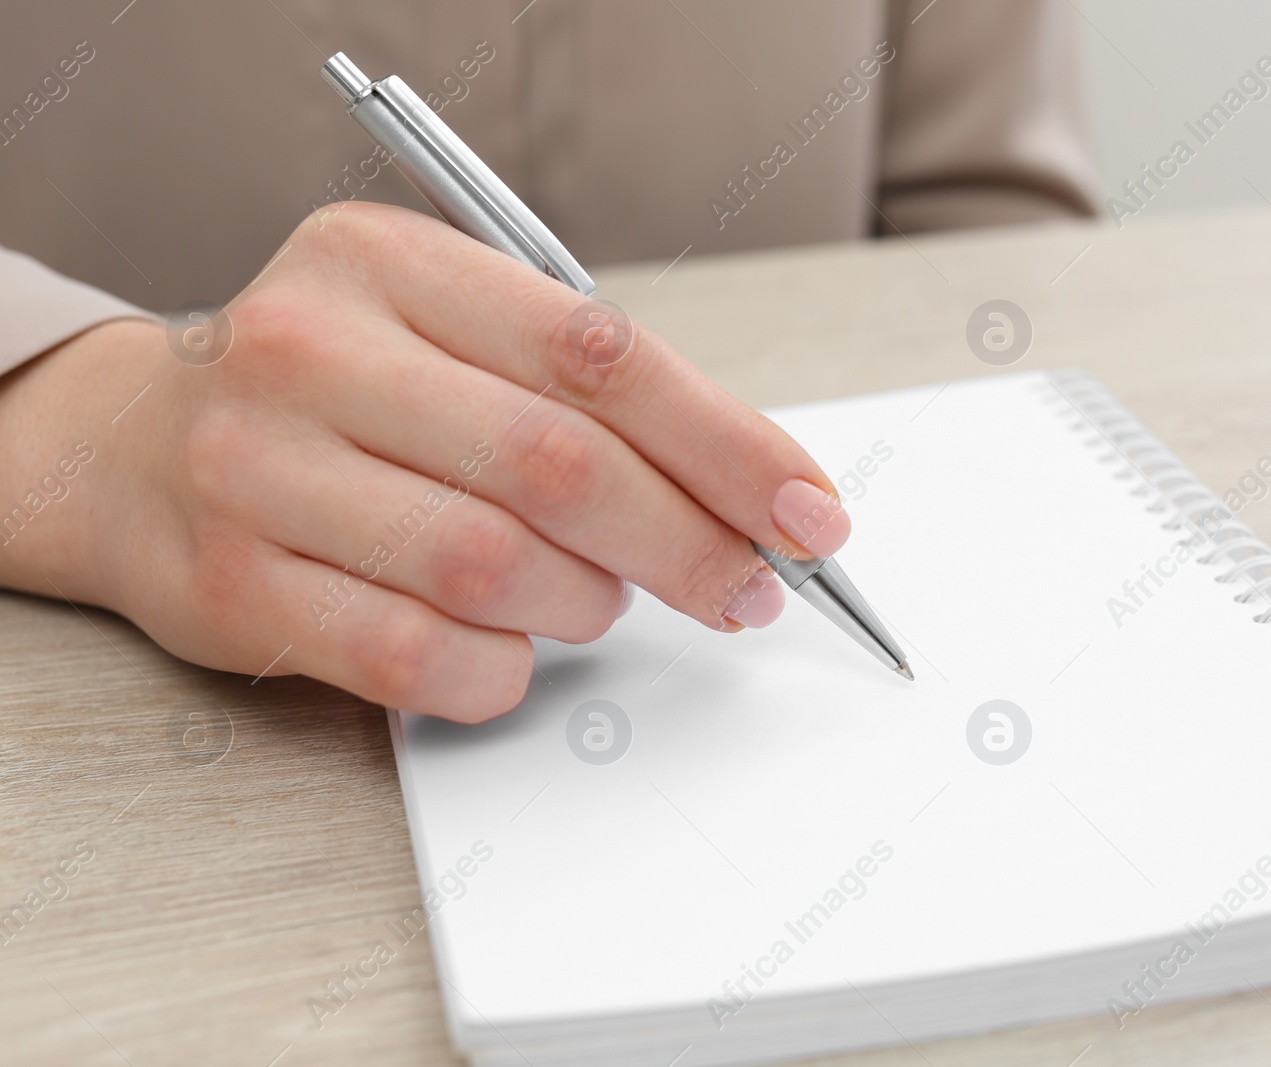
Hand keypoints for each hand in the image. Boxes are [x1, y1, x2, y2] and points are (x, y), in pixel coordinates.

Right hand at [0, 203, 851, 720]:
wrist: (135, 448)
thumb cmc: (336, 392)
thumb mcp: (445, 333)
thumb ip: (581, 391)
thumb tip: (751, 493)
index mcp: (389, 263)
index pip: (601, 354)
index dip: (728, 445)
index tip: (809, 514)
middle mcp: (312, 350)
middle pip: (559, 464)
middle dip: (686, 543)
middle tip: (744, 587)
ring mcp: (259, 470)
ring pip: (494, 567)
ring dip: (586, 602)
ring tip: (595, 596)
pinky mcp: (236, 586)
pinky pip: (421, 659)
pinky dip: (502, 671)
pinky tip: (511, 650)